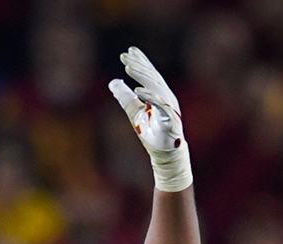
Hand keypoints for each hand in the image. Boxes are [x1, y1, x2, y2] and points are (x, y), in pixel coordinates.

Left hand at [107, 47, 189, 190]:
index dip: (140, 61)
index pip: (149, 74)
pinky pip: (160, 106)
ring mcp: (169, 107)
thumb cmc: (151, 132)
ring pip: (156, 87)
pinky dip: (150, 97)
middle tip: (125, 55)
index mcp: (159, 94)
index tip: (128, 51)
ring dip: (142, 77)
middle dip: (139, 65)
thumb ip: (125, 97)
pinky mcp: (170, 119)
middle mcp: (166, 97)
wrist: (165, 153)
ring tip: (129, 68)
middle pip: (151, 77)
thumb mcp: (133, 111)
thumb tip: (113, 82)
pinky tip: (138, 90)